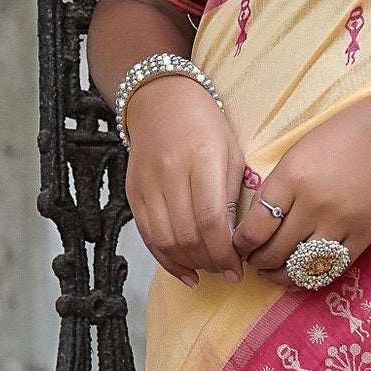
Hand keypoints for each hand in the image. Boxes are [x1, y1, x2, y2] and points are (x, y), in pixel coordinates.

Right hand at [123, 76, 242, 284]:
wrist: (160, 99)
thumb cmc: (204, 125)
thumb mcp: (231, 153)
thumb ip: (232, 196)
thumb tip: (235, 242)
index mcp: (202, 159)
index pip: (211, 220)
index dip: (224, 252)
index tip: (238, 268)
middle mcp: (170, 173)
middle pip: (188, 235)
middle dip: (210, 262)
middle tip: (227, 271)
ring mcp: (148, 184)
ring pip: (166, 240)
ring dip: (190, 263)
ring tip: (209, 269)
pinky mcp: (133, 192)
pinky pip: (148, 236)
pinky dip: (166, 259)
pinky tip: (185, 270)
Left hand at [233, 90, 370, 282]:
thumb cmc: (337, 140)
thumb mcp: (295, 155)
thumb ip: (274, 191)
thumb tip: (253, 229)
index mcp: (292, 178)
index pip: (255, 228)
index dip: (241, 245)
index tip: (240, 246)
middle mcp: (314, 203)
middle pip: (275, 252)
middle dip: (258, 263)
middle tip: (254, 262)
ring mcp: (341, 222)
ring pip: (301, 267)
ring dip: (281, 276)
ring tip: (273, 272)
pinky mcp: (364, 235)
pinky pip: (332, 269)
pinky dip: (312, 277)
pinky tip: (301, 274)